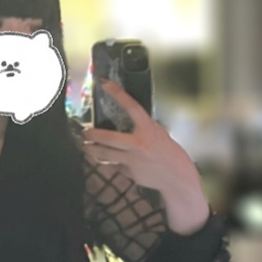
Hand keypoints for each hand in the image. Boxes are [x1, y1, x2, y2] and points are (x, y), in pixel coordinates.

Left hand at [81, 78, 203, 196]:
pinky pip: (115, 167)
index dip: (117, 94)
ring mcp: (132, 161)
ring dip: (92, 150)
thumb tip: (127, 121)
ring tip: (86, 147)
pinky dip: (109, 163)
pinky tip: (104, 161)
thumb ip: (143, 128)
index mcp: (148, 130)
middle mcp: (138, 144)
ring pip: (105, 155)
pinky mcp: (130, 174)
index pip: (131, 107)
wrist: (176, 177)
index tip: (104, 84)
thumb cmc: (169, 152)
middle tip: (85, 132)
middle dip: (92, 135)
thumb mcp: (158, 133)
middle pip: (108, 138)